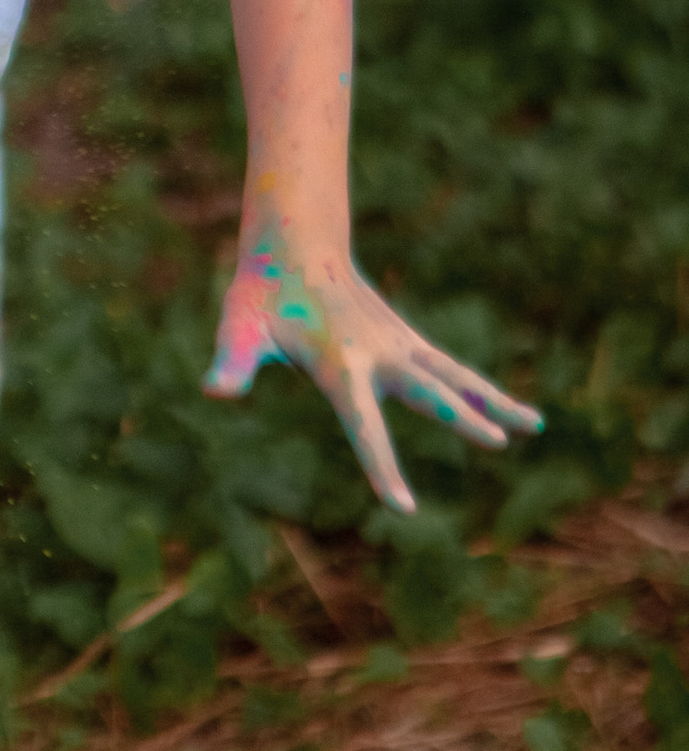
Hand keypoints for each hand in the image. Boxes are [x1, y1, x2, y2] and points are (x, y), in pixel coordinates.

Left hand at [204, 238, 540, 513]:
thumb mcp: (240, 327)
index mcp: (340, 363)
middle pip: (427, 391)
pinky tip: (511, 413)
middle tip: (497, 443)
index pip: (363, 425)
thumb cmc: (261, 293)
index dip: (381, 465)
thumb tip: (215, 392)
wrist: (294, 243)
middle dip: (459, 418)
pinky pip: (451, 370)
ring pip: (454, 377)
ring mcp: (398, 344)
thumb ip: (231, 362)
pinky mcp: (406, 339)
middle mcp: (378, 354)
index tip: (402, 508)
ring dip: (492, 401)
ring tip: (535, 427)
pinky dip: (482, 390)